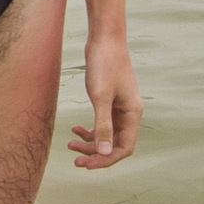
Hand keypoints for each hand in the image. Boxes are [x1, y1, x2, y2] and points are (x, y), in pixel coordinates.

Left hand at [69, 36, 142, 168]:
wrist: (104, 38)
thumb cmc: (104, 64)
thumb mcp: (101, 97)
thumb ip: (103, 126)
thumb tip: (105, 152)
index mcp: (132, 113)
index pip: (124, 148)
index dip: (106, 159)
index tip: (86, 165)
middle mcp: (129, 113)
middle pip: (116, 145)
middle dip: (96, 154)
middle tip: (76, 161)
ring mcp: (120, 107)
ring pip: (108, 135)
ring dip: (90, 143)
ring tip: (70, 145)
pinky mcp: (110, 100)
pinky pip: (102, 123)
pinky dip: (89, 129)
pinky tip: (75, 128)